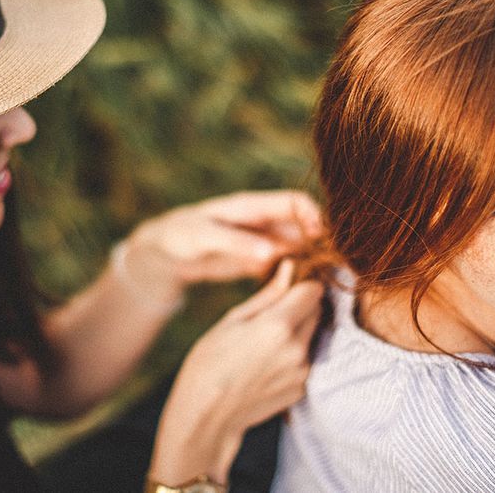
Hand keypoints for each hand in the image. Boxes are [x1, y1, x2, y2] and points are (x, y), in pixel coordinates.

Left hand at [115, 190, 322, 310]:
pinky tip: (296, 292)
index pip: (296, 202)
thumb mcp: (204, 237)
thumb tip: (273, 252)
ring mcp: (262, 241)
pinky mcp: (258, 260)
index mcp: (252, 207)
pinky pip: (284, 265)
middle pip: (304, 226)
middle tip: (330, 269)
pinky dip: (294, 275)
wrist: (164, 252)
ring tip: (318, 284)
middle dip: (319, 243)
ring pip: (298, 247)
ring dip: (310, 261)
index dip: (314, 217)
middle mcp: (262, 221)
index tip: (323, 242)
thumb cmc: (180, 235)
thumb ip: (238, 243)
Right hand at [148, 260, 323, 484]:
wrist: (206, 415)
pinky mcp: (302, 389)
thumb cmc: (209, 362)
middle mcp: (297, 348)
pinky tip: (265, 364)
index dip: (302, 284)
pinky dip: (293, 356)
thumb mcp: (232, 320)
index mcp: (278, 325)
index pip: (313, 291)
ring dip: (297, 332)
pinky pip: (305, 360)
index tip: (289, 286)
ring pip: (311, 336)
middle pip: (317, 312)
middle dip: (300, 306)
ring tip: (263, 344)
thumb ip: (268, 294)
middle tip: (271, 315)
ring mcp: (302, 371)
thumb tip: (290, 268)